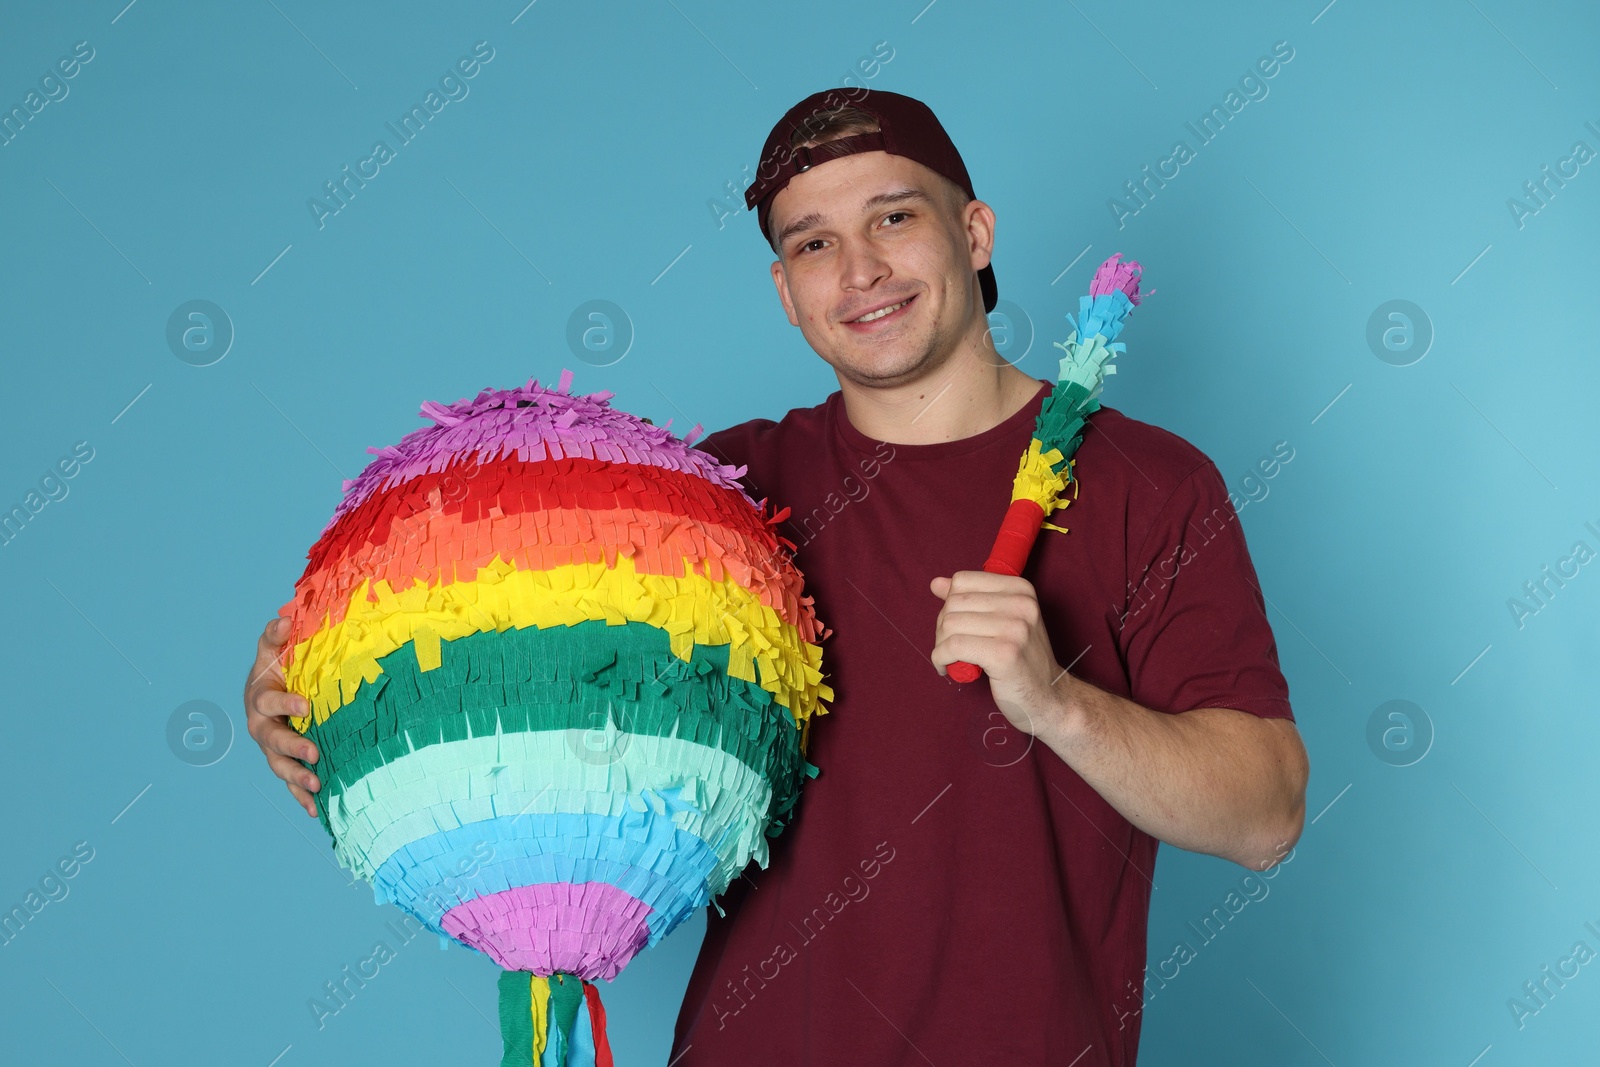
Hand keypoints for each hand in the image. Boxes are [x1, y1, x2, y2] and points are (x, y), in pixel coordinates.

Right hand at [245, 616, 320, 816]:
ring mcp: (272, 748)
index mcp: (260, 698)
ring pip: (280, 766)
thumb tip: (285, 620)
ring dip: (296, 778)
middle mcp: (262, 727)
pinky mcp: (284, 760)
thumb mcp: (272, 648)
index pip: (270, 703)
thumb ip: (275, 635)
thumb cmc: (275, 664)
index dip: (286, 704)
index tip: (306, 705)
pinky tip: (318, 810)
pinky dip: (301, 797)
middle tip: (314, 754)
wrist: (270, 687)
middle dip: (293, 747)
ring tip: (317, 786)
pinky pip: (290, 782)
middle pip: (273, 741)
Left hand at [929, 570, 1068, 737]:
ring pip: (950, 624)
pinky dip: (941, 658)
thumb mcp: (1002, 621)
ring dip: (940, 645)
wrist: (1049, 697)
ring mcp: (1014, 628)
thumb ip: (971, 599)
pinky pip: (953, 647)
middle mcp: (1021, 604)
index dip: (949, 604)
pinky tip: (946, 668)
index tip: (955, 626)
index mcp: (1021, 589)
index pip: (962, 581)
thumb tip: (936, 583)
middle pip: (954, 603)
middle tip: (950, 648)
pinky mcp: (1004, 654)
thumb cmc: (1022, 660)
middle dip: (942, 628)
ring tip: (950, 659)